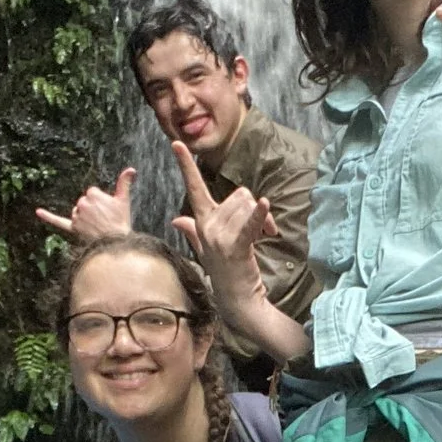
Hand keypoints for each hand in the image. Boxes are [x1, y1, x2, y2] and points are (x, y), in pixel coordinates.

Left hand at [36, 168, 137, 240]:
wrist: (116, 243)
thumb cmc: (121, 221)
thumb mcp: (124, 201)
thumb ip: (125, 183)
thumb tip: (132, 169)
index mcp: (93, 194)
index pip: (92, 193)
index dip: (101, 202)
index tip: (108, 210)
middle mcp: (82, 204)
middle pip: (84, 202)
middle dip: (92, 210)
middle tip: (104, 219)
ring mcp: (77, 216)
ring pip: (77, 212)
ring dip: (84, 218)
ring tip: (96, 226)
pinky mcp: (72, 227)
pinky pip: (58, 221)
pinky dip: (48, 216)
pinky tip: (38, 211)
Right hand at [170, 140, 276, 301]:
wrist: (236, 299)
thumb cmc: (225, 270)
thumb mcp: (205, 247)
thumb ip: (192, 230)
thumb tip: (176, 220)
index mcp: (202, 221)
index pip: (193, 187)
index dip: (185, 165)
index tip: (177, 142)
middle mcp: (208, 226)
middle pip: (238, 194)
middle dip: (254, 207)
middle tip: (262, 228)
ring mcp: (220, 237)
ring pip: (248, 206)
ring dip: (263, 218)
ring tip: (265, 235)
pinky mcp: (236, 247)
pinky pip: (249, 223)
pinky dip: (260, 214)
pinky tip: (265, 203)